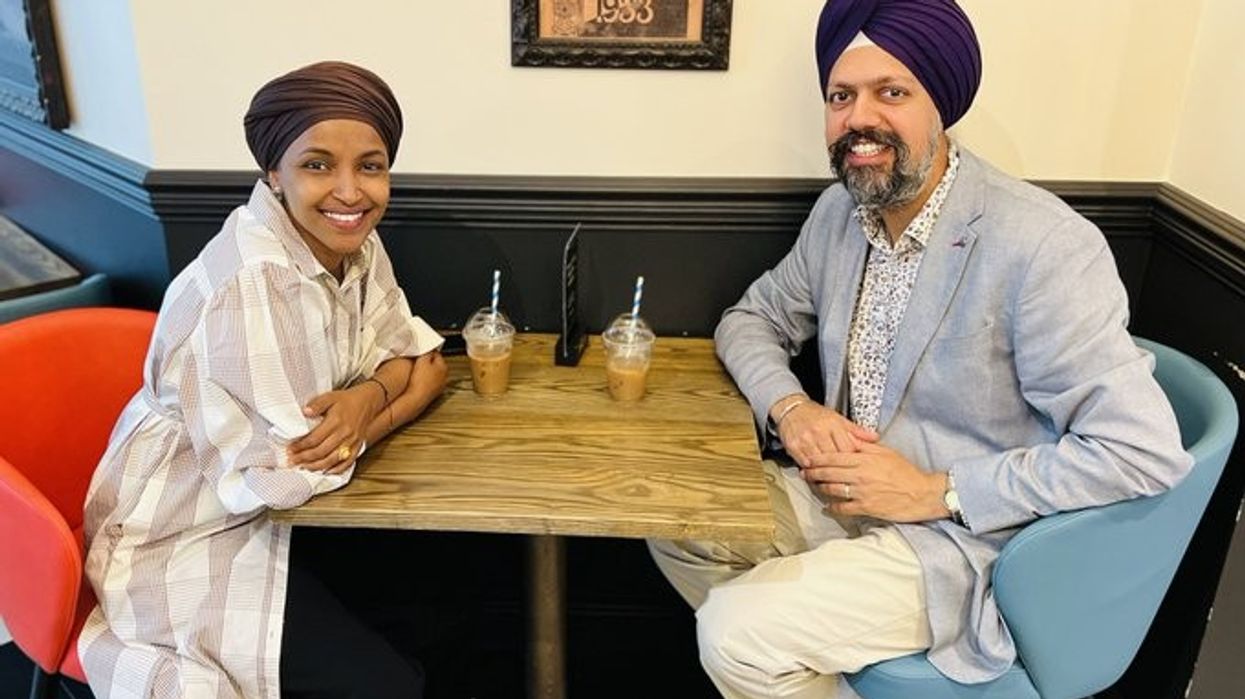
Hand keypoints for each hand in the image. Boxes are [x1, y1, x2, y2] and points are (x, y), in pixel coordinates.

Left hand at [287, 383, 382, 472]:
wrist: (367, 402)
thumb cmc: (347, 400)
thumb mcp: (330, 397)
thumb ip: (317, 404)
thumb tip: (305, 412)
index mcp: (336, 421)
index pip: (314, 439)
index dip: (300, 446)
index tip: (290, 449)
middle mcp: (345, 434)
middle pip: (321, 452)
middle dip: (304, 458)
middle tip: (293, 460)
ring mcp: (352, 443)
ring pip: (332, 460)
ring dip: (316, 466)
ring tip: (304, 467)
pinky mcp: (357, 447)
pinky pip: (346, 463)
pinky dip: (335, 470)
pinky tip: (325, 471)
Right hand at [409, 350, 448, 401]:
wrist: (417, 398)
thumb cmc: (421, 380)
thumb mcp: (422, 361)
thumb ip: (427, 351)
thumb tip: (429, 346)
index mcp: (444, 367)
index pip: (437, 354)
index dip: (427, 351)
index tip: (420, 351)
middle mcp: (444, 376)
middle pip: (435, 364)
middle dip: (427, 361)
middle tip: (417, 361)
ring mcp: (439, 385)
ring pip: (433, 373)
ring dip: (426, 371)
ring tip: (417, 371)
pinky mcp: (433, 393)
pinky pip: (429, 382)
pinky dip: (425, 380)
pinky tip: (418, 381)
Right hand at [776, 400, 877, 466]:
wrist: (792, 408)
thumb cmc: (816, 415)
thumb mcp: (838, 418)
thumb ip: (856, 430)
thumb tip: (875, 437)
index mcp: (834, 424)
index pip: (848, 448)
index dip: (853, 459)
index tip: (855, 466)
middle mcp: (819, 431)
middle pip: (834, 457)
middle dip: (840, 467)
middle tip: (846, 476)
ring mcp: (806, 439)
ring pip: (820, 462)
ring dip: (826, 472)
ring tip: (832, 479)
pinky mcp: (794, 446)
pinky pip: (805, 463)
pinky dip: (811, 470)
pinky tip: (816, 474)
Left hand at [801, 441, 946, 522]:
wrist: (922, 493)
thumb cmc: (906, 471)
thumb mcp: (886, 452)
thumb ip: (865, 446)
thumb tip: (848, 440)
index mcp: (864, 459)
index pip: (833, 457)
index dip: (818, 459)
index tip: (808, 459)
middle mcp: (860, 475)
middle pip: (829, 472)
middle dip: (813, 473)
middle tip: (804, 473)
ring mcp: (862, 492)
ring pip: (833, 489)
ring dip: (820, 488)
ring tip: (814, 486)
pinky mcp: (866, 507)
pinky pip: (843, 508)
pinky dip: (833, 508)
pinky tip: (827, 507)